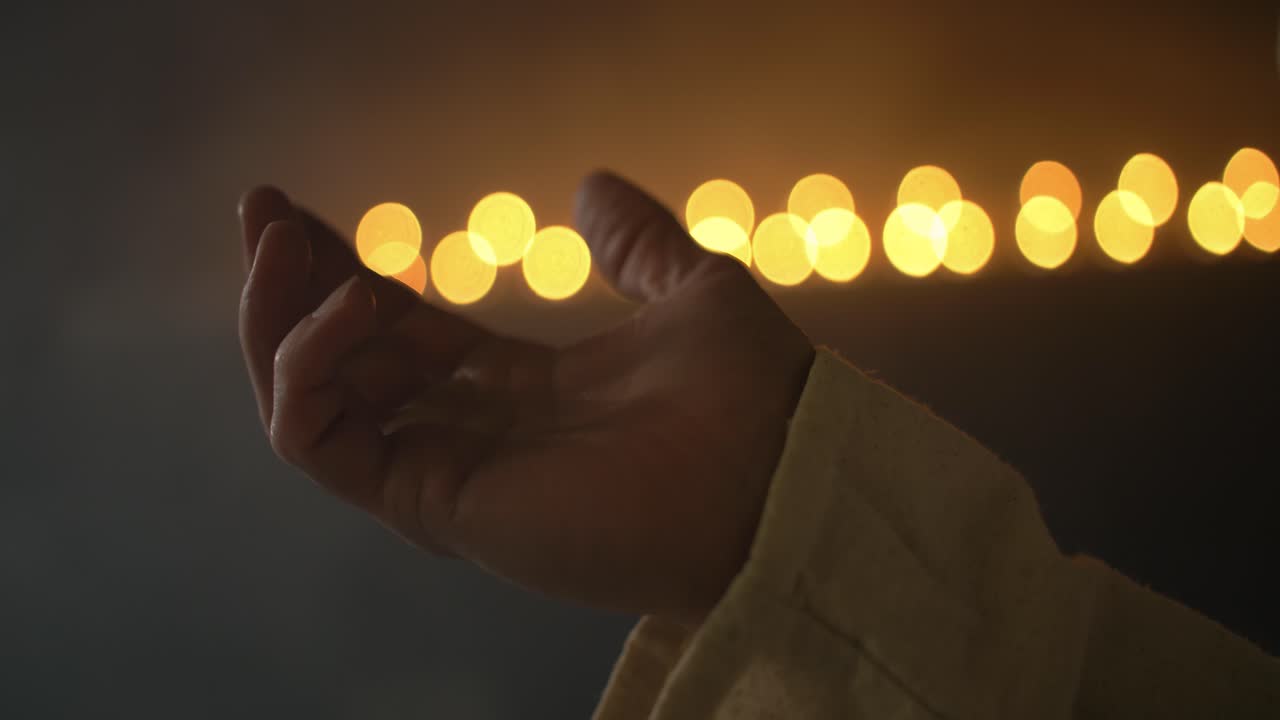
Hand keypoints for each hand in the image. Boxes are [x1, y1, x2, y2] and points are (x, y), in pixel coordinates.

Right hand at [237, 172, 813, 621]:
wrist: (783, 472)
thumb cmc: (753, 396)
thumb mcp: (689, 289)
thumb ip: (634, 243)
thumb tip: (591, 185)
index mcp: (522, 390)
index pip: (402, 330)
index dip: (346, 272)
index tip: (298, 210)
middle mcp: (475, 435)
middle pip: (344, 363)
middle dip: (291, 288)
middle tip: (263, 211)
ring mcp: (450, 472)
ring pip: (312, 407)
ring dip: (281, 322)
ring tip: (288, 245)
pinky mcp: (437, 502)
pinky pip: (323, 444)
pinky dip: (309, 371)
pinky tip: (350, 305)